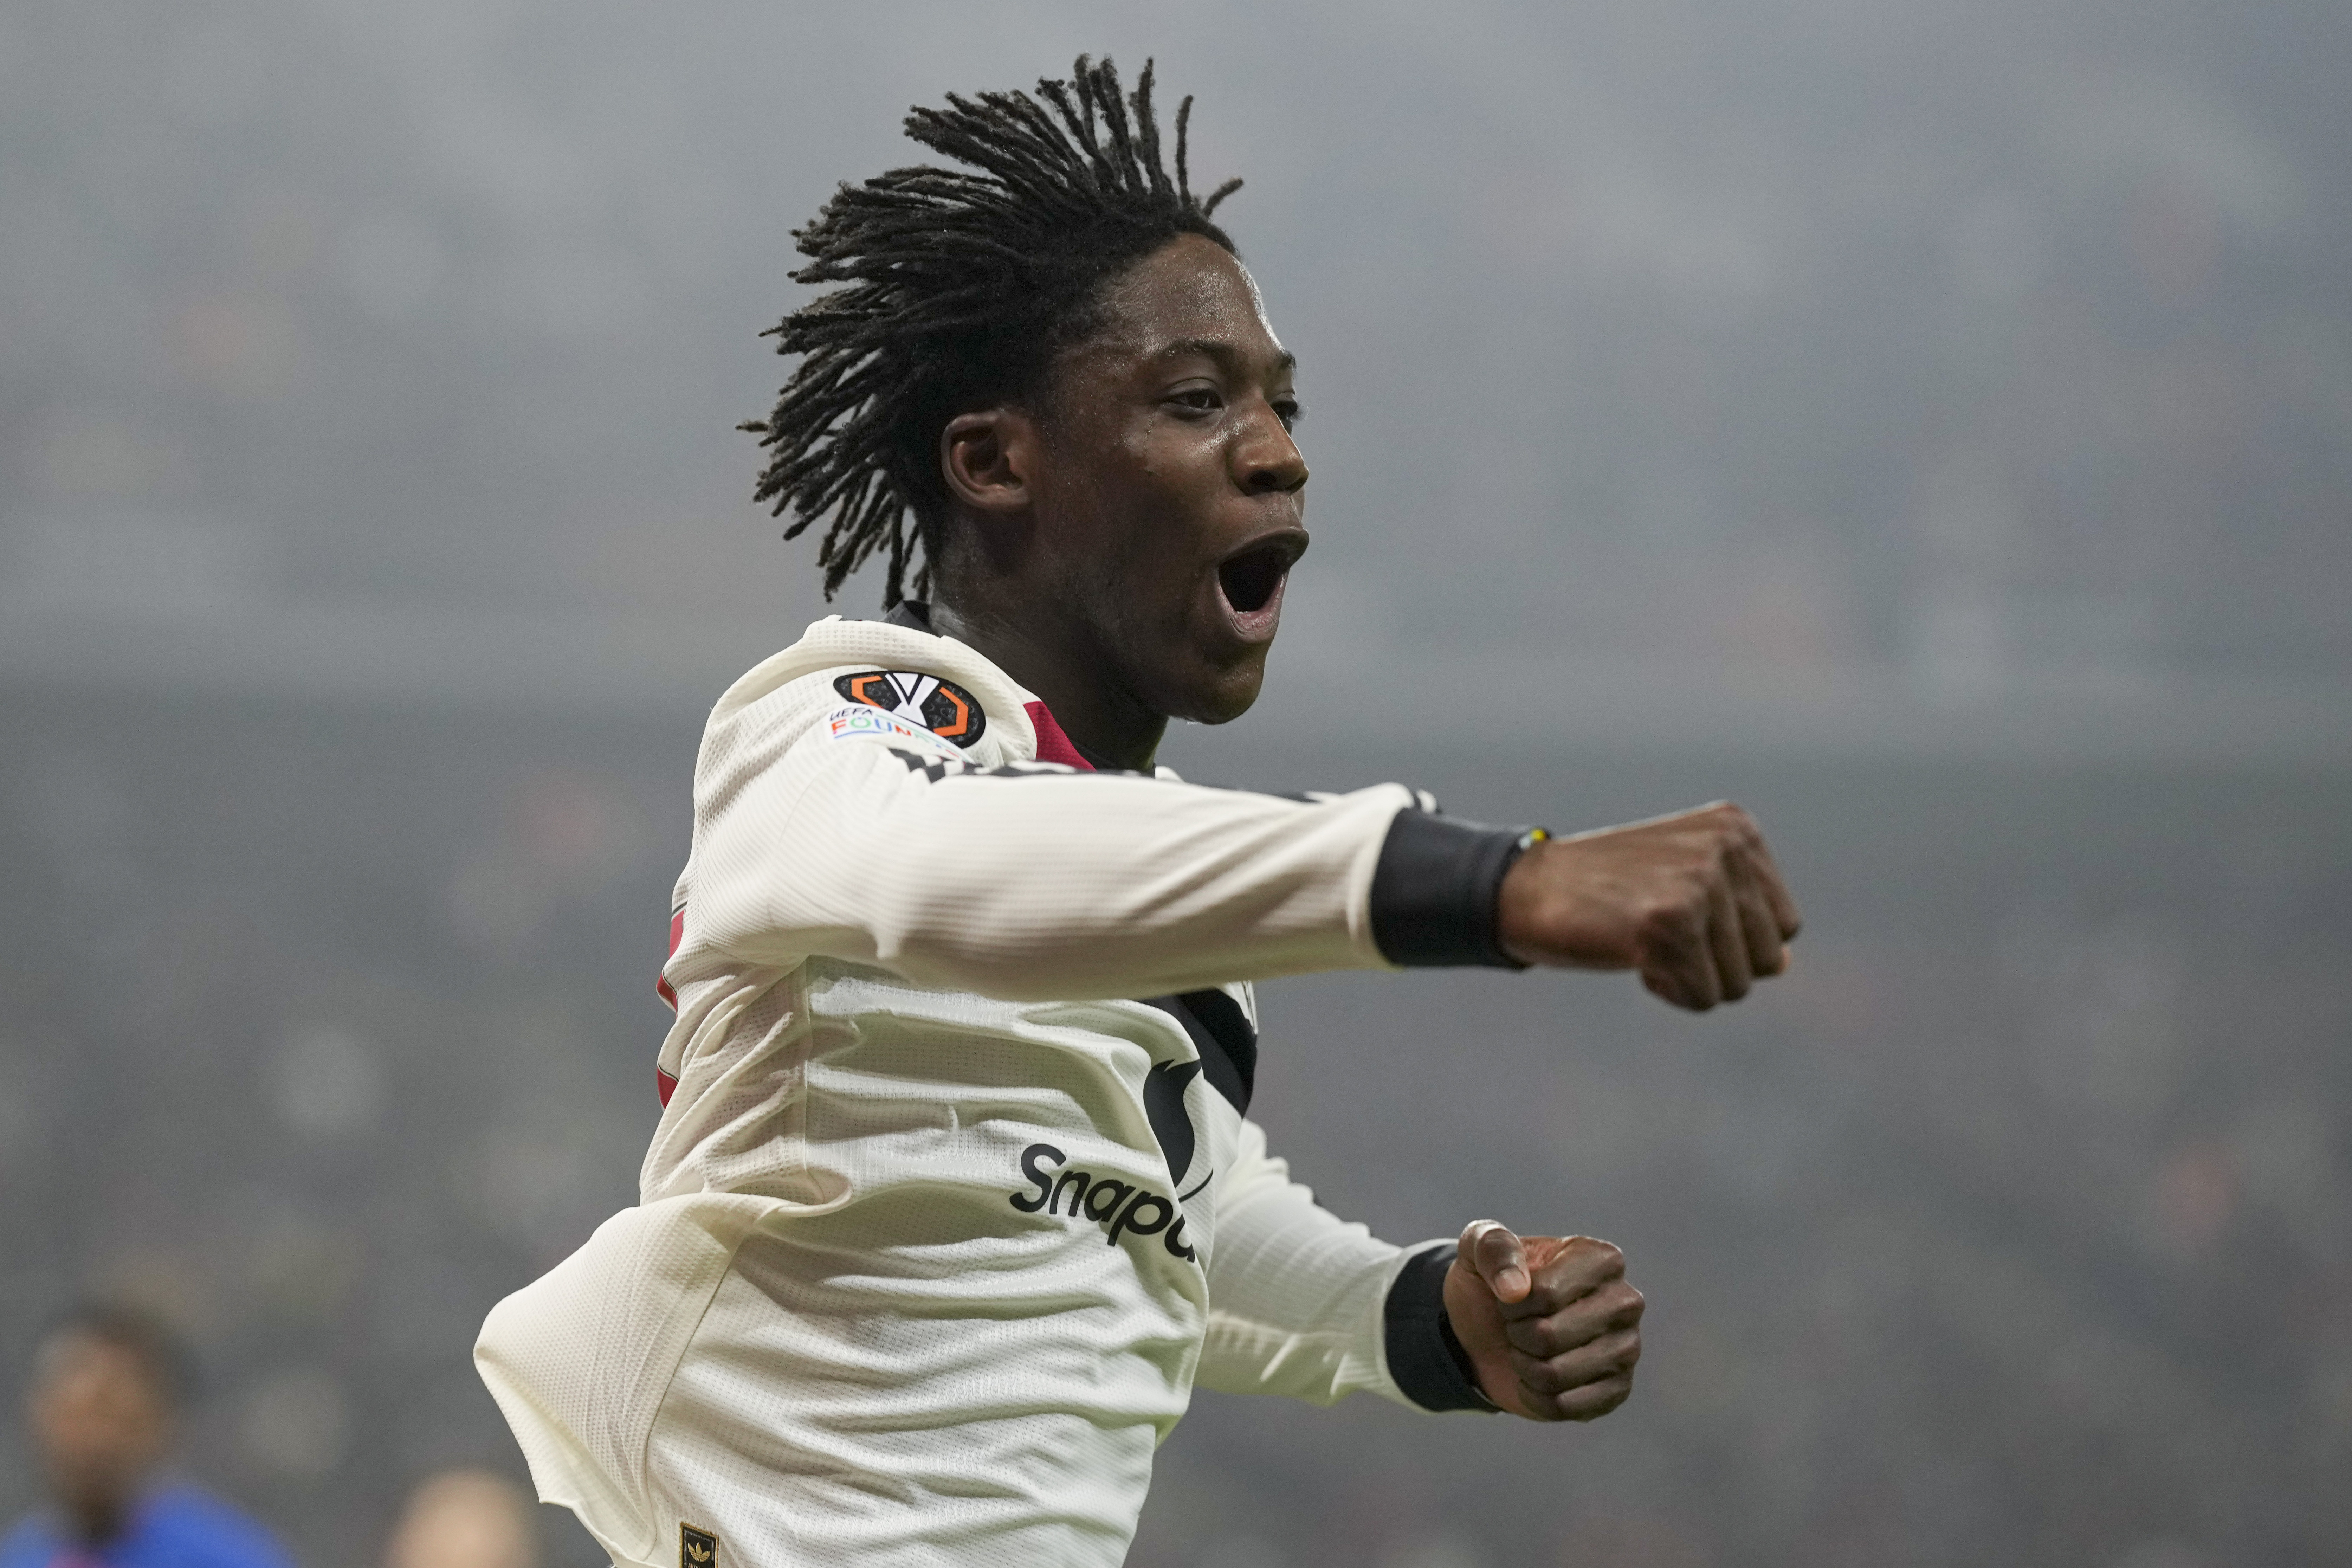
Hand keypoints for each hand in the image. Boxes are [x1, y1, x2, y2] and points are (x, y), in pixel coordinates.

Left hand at [1442, 1220, 1643, 1421]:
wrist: (1491, 1329)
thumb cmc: (1494, 1282)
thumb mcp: (1479, 1248)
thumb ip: (1493, 1248)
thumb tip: (1515, 1289)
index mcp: (1602, 1260)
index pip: (1546, 1294)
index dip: (1512, 1303)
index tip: (1512, 1295)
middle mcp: (1625, 1302)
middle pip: (1549, 1337)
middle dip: (1517, 1335)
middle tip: (1518, 1325)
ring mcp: (1626, 1349)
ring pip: (1555, 1375)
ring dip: (1524, 1366)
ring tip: (1528, 1349)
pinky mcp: (1617, 1390)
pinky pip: (1562, 1405)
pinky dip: (1535, 1396)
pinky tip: (1537, 1377)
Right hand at [1498, 801, 1800, 1009]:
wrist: (1530, 889)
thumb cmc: (1609, 892)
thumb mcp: (1684, 886)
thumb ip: (1740, 918)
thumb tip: (1783, 963)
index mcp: (1737, 830)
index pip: (1784, 925)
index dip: (1731, 942)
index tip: (1676, 916)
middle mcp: (1727, 848)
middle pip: (1769, 958)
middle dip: (1715, 964)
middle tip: (1658, 932)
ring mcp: (1701, 882)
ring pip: (1739, 983)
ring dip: (1690, 978)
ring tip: (1643, 939)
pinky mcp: (1672, 922)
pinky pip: (1703, 998)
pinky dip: (1668, 992)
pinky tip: (1632, 955)